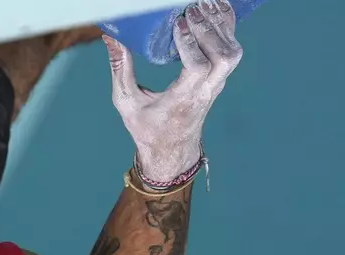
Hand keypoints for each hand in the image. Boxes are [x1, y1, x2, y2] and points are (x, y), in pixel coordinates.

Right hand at [103, 0, 242, 181]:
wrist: (172, 149)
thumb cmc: (148, 128)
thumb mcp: (126, 102)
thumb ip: (120, 68)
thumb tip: (110, 37)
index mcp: (183, 100)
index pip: (198, 69)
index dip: (191, 45)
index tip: (178, 24)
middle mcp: (205, 92)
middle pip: (224, 58)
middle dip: (209, 29)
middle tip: (190, 9)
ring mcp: (216, 85)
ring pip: (233, 52)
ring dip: (221, 26)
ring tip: (201, 5)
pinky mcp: (220, 78)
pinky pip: (232, 50)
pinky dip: (227, 27)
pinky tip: (215, 9)